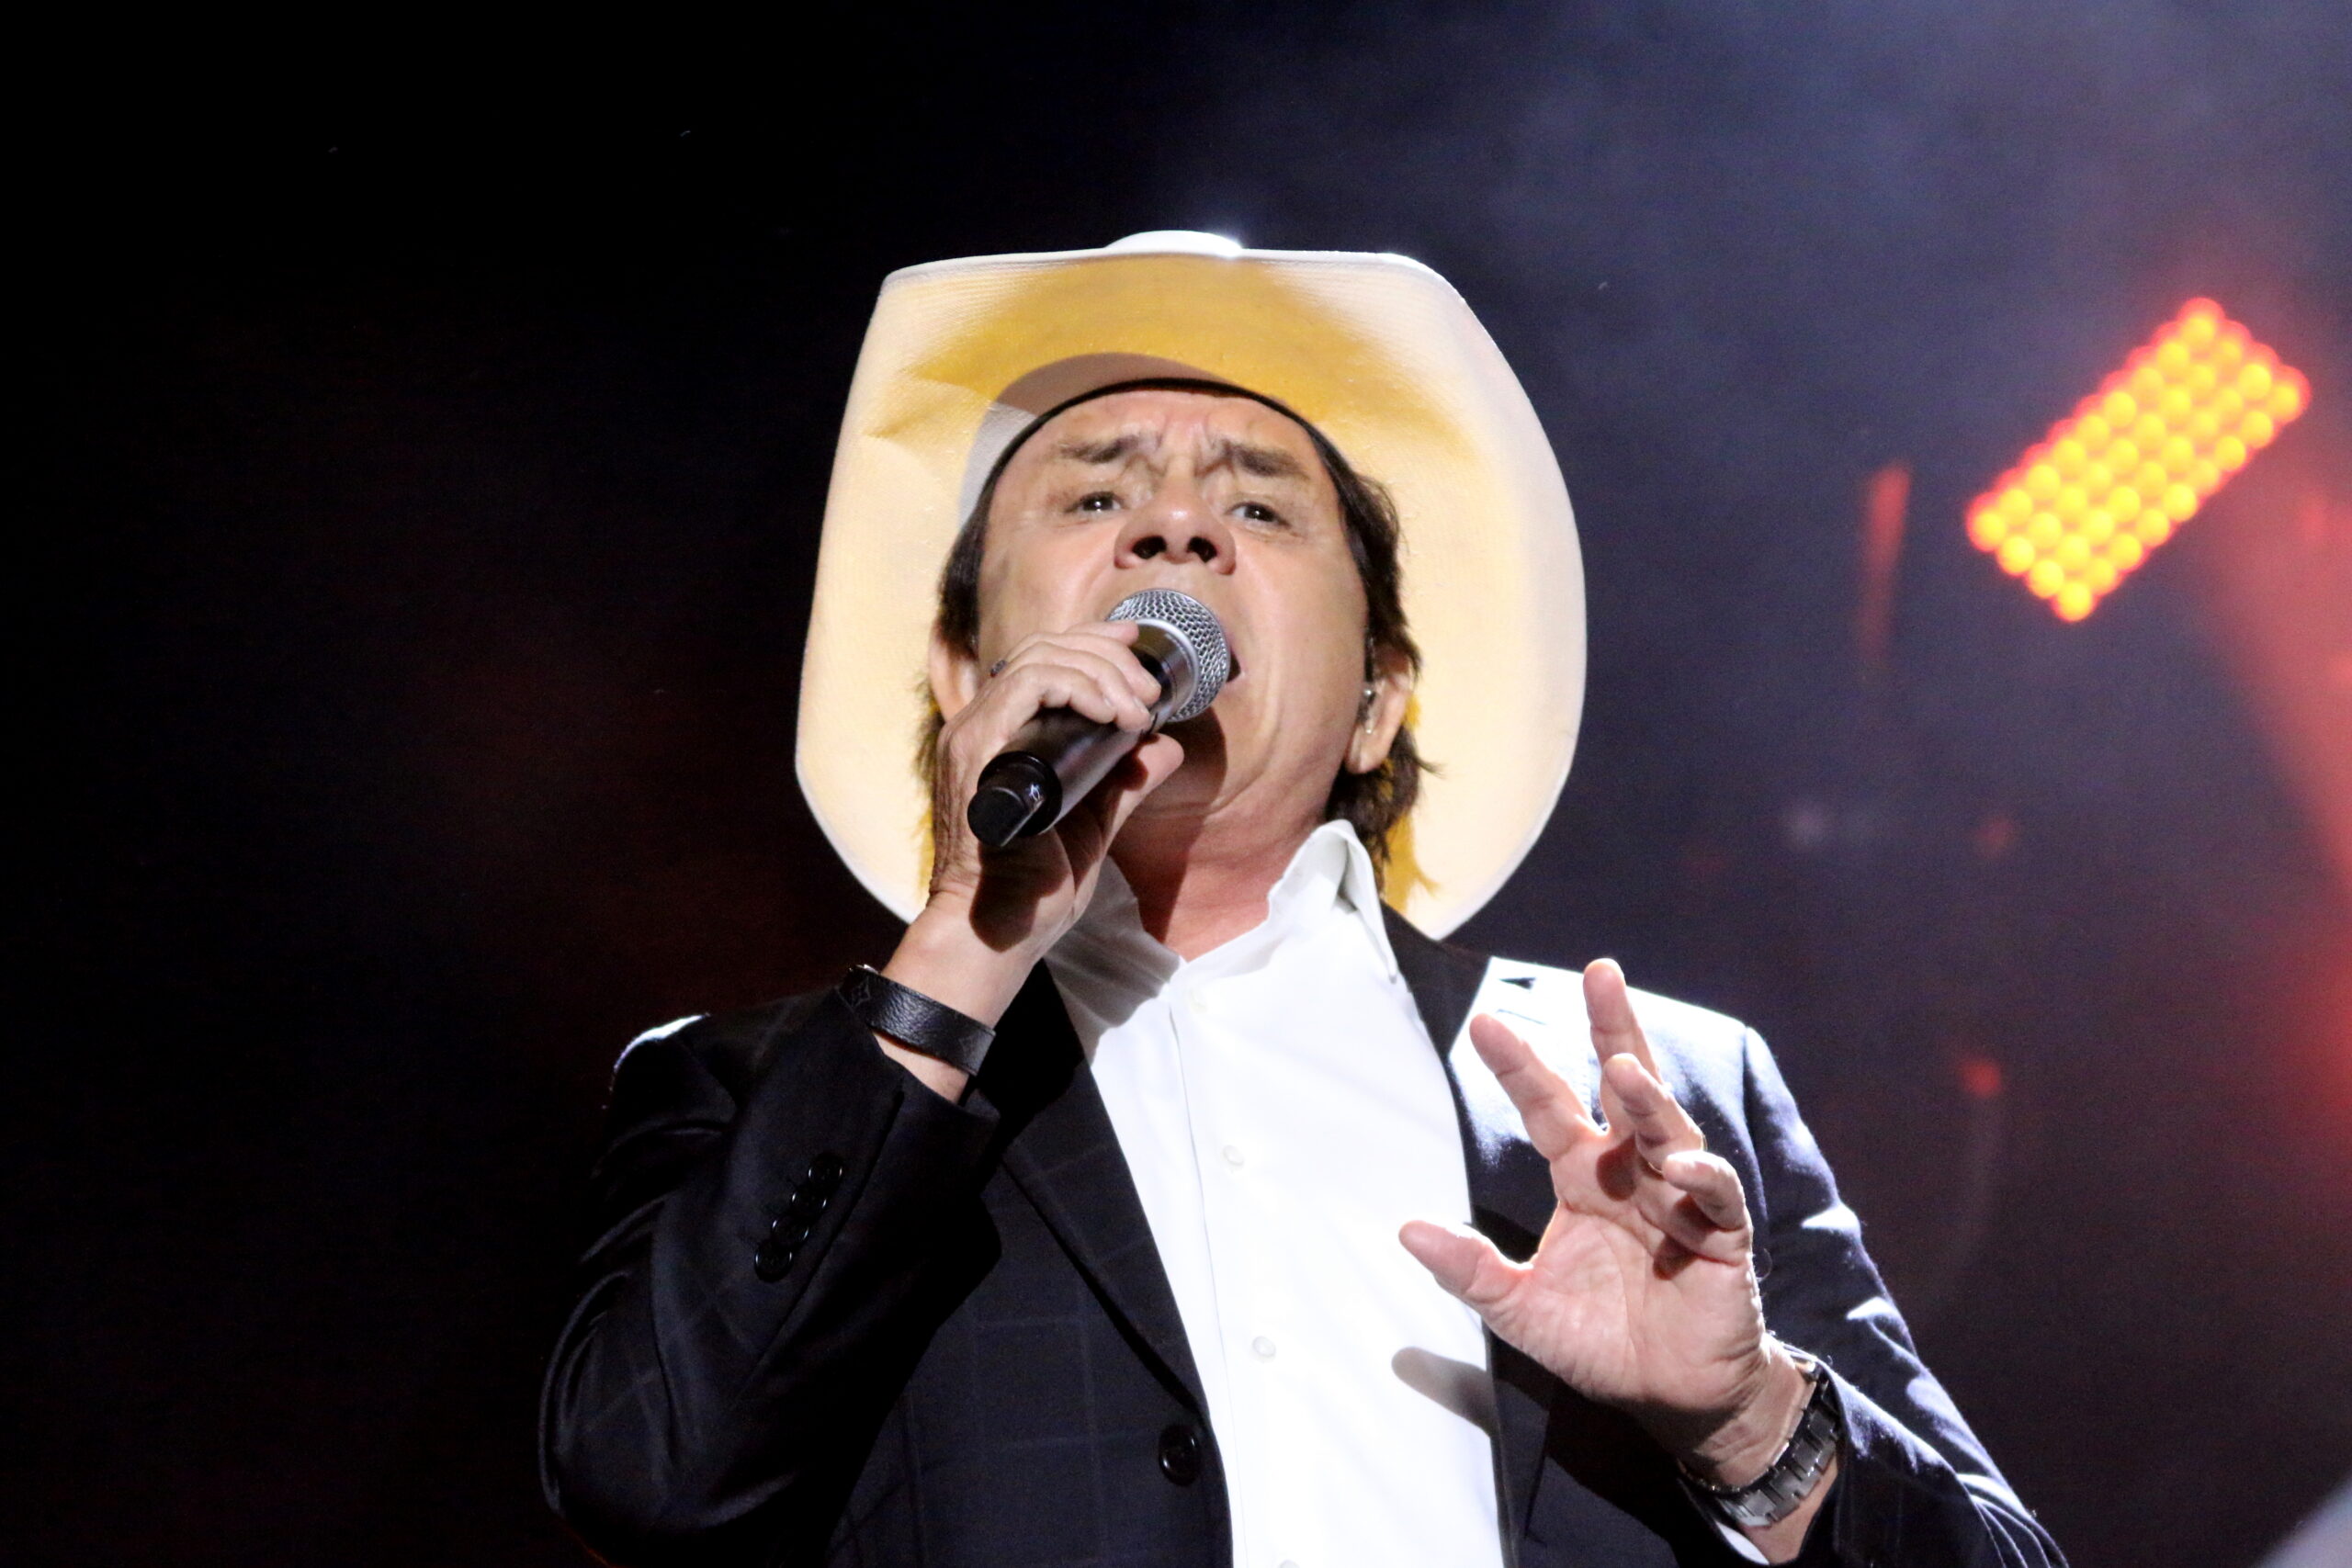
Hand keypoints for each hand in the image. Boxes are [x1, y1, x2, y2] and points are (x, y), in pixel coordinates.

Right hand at [877, 623, 1183, 1094]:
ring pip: (1038, 661)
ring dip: (1102, 674)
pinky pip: (1026, 689)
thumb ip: (1124, 783)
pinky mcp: (975, 753)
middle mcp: (980, 727)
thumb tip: (1165, 745)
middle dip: (1109, 658)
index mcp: (1001, 736)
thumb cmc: (1034, 888)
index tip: (1138, 648)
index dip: (1093, 642)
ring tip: (1140, 710)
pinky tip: (1114, 714)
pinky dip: (1078, 688)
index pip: (1041, 660)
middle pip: (1043, 649)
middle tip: (1151, 694)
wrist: (998, 935)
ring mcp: (973, 737)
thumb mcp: (1093, 823)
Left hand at [1400, 960, 1808, 1485]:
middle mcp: (1632, 1173)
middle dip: (1612, 1029)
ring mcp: (1681, 1199)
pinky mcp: (1722, 1238)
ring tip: (1623, 1068)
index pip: (1547, 1107)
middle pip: (1624, 1089)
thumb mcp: (1520, 1309)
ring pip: (1669, 1130)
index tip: (1483, 1023)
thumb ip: (1471, 1270)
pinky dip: (1702, 1178)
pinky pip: (1717, 1198)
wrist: (1672, 1397)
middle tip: (1599, 973)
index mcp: (1583, 1176)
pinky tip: (1682, 1164)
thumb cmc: (1600, 1340)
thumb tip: (1406, 1228)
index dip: (1520, 1066)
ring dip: (1649, 1099)